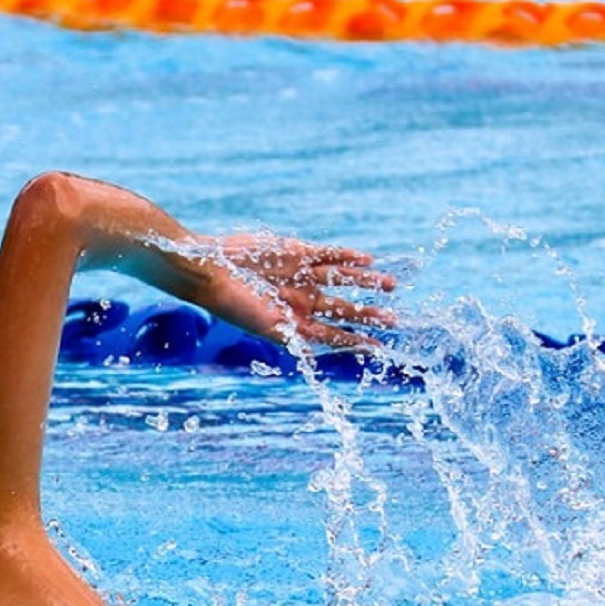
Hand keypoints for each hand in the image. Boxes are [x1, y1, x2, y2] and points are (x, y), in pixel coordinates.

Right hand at [200, 232, 396, 348]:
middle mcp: (302, 300)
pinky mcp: (295, 252)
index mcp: (294, 322)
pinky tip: (367, 259)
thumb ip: (290, 337)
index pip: (333, 334)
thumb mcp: (263, 326)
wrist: (210, 270)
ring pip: (341, 279)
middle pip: (343, 308)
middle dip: (368, 314)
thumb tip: (314, 353)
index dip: (356, 342)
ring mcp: (300, 275)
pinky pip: (328, 254)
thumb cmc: (232, 304)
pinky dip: (347, 257)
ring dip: (365, 282)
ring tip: (391, 284)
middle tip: (393, 319)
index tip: (378, 348)